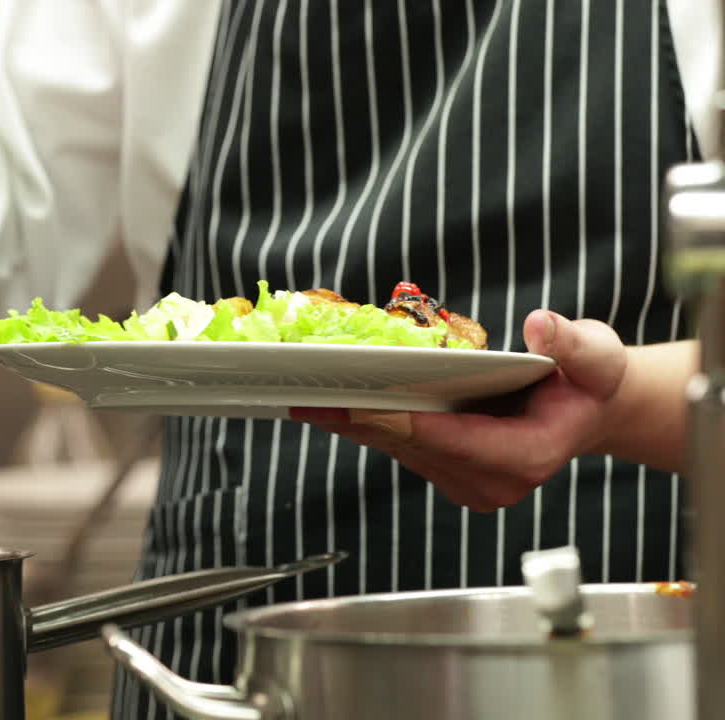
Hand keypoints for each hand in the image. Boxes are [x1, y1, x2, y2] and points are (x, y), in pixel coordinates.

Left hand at [288, 310, 627, 512]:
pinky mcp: (449, 477)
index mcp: (525, 457)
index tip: (352, 403)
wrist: (588, 408)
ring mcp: (468, 485)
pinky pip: (399, 448)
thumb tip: (541, 327)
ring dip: (351, 423)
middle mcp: (492, 484)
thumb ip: (571, 343)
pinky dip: (366, 423)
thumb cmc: (591, 378)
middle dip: (357, 419)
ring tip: (303, 394)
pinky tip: (331, 401)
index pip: (447, 439)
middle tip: (304, 393)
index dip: (397, 419)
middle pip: (410, 446)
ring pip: (397, 450)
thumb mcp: (594, 354)